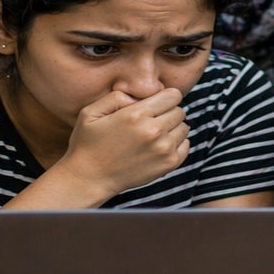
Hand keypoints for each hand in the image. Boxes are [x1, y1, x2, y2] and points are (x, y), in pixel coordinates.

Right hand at [54, 87, 189, 196]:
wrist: (90, 178)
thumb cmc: (88, 144)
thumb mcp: (91, 111)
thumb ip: (117, 96)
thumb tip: (139, 96)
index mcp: (136, 114)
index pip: (173, 95)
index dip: (165, 97)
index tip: (155, 103)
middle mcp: (153, 131)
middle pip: (179, 111)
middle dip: (167, 112)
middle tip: (151, 120)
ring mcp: (163, 149)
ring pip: (184, 127)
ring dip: (172, 128)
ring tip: (153, 134)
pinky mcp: (168, 164)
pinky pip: (185, 145)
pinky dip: (176, 143)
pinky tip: (159, 146)